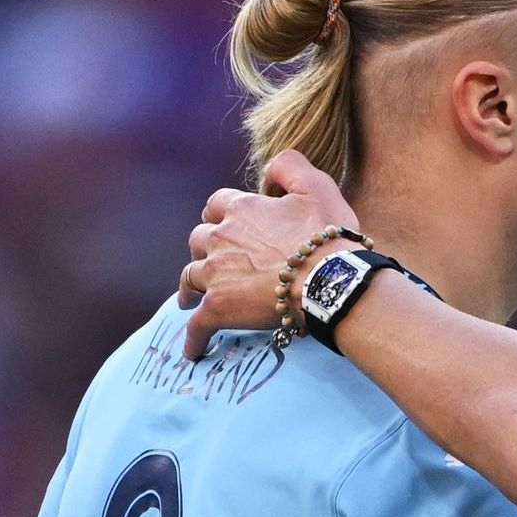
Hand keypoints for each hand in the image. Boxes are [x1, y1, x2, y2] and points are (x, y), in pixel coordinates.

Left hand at [179, 152, 365, 357]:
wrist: (328, 280)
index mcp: (241, 209)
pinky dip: (193, 338)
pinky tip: (192, 351)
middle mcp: (221, 238)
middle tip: (210, 261)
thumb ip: (290, 165)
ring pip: (189, 277)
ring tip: (188, 299)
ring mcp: (216, 274)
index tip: (223, 223)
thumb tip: (271, 166)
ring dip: (189, 287)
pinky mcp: (218, 308)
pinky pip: (196, 325)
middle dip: (203, 248)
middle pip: (198, 239)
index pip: (217, 204)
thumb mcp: (316, 185)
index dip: (219, 213)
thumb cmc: (327, 236)